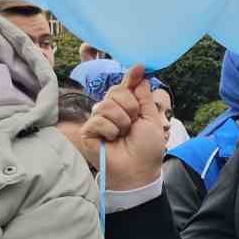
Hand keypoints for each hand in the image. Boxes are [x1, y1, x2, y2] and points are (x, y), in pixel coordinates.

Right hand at [80, 63, 165, 190]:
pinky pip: (99, 120)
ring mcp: (98, 120)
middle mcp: (111, 111)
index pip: (126, 87)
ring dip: (121, 122)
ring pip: (107, 105)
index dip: (131, 77)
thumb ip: (143, 96)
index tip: (139, 67)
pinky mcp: (88, 131)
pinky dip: (111, 131)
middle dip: (131, 107)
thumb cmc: (146, 148)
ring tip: (123, 135)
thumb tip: (139, 70)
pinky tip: (112, 141)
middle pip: (117, 91)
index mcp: (127, 107)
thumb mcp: (151, 119)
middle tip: (133, 124)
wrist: (138, 171)